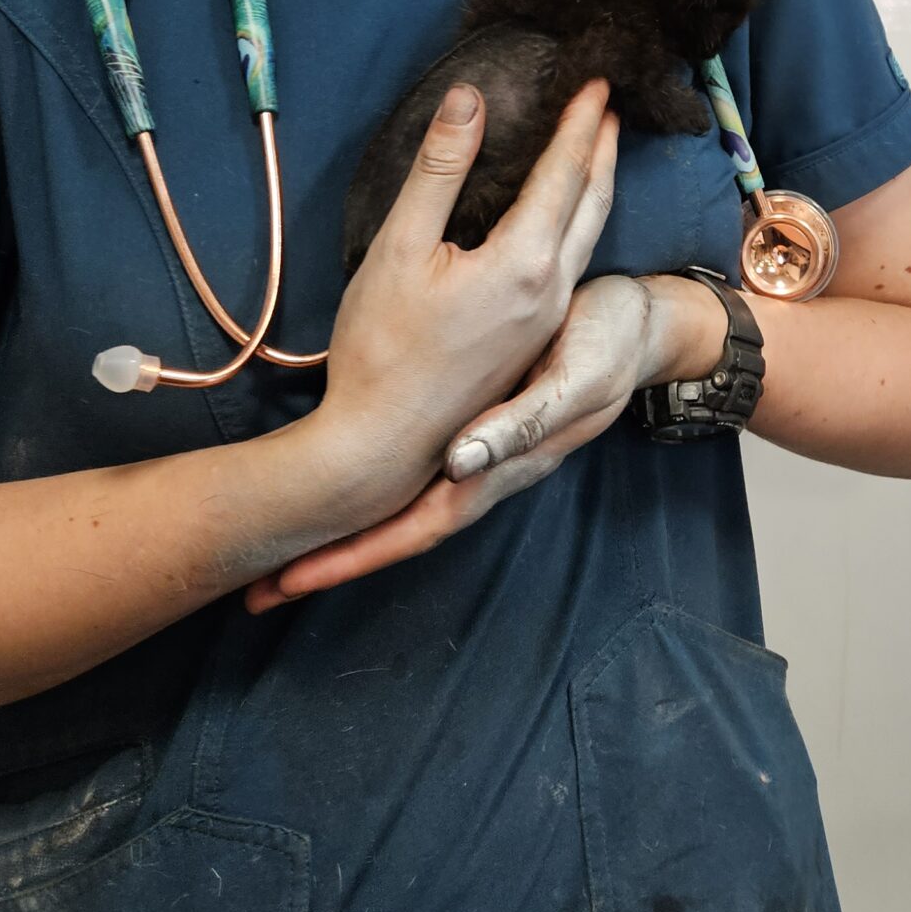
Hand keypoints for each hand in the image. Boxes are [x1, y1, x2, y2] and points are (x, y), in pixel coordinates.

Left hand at [246, 271, 726, 610]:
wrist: (647, 323)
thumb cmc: (611, 340)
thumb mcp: (577, 374)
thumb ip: (524, 421)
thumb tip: (460, 465)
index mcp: (504, 465)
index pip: (419, 527)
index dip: (357, 554)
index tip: (293, 579)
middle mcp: (486, 472)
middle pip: (401, 531)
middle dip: (336, 560)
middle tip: (263, 588)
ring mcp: (483, 455)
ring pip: (406, 509)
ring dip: (351, 534)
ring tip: (287, 553)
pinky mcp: (480, 430)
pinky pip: (421, 478)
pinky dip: (379, 496)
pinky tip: (347, 493)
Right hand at [294, 77, 618, 547]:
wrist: (380, 445)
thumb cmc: (380, 347)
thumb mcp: (400, 245)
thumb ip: (439, 168)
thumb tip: (469, 98)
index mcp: (525, 263)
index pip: (564, 173)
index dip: (580, 122)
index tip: (596, 80)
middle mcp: (551, 290)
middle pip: (591, 203)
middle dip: (602, 149)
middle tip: (609, 105)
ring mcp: (546, 320)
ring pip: (587, 237)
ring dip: (596, 186)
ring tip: (599, 150)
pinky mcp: (532, 340)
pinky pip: (571, 263)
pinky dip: (579, 222)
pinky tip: (562, 218)